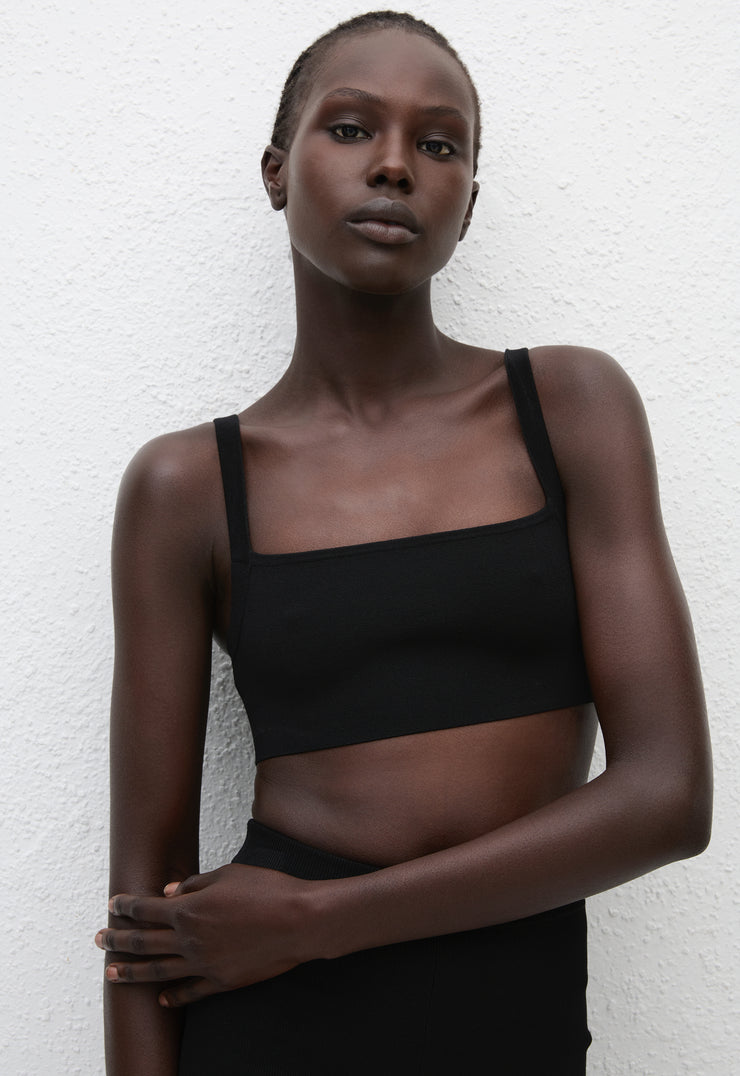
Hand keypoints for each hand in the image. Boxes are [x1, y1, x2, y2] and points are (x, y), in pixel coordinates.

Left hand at [96, 863, 316, 1006]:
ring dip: (131, 973)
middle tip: (99, 940)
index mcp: (189, 909)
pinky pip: (189, 992)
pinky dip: (173, 996)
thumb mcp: (228, 875)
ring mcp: (204, 964)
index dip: (126, 906)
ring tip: (111, 974)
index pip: (145, 909)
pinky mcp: (222, 981)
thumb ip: (195, 885)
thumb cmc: (267, 889)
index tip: (113, 905)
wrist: (300, 921)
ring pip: (157, 972)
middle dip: (117, 940)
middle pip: (142, 943)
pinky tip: (161, 999)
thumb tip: (170, 893)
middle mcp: (190, 940)